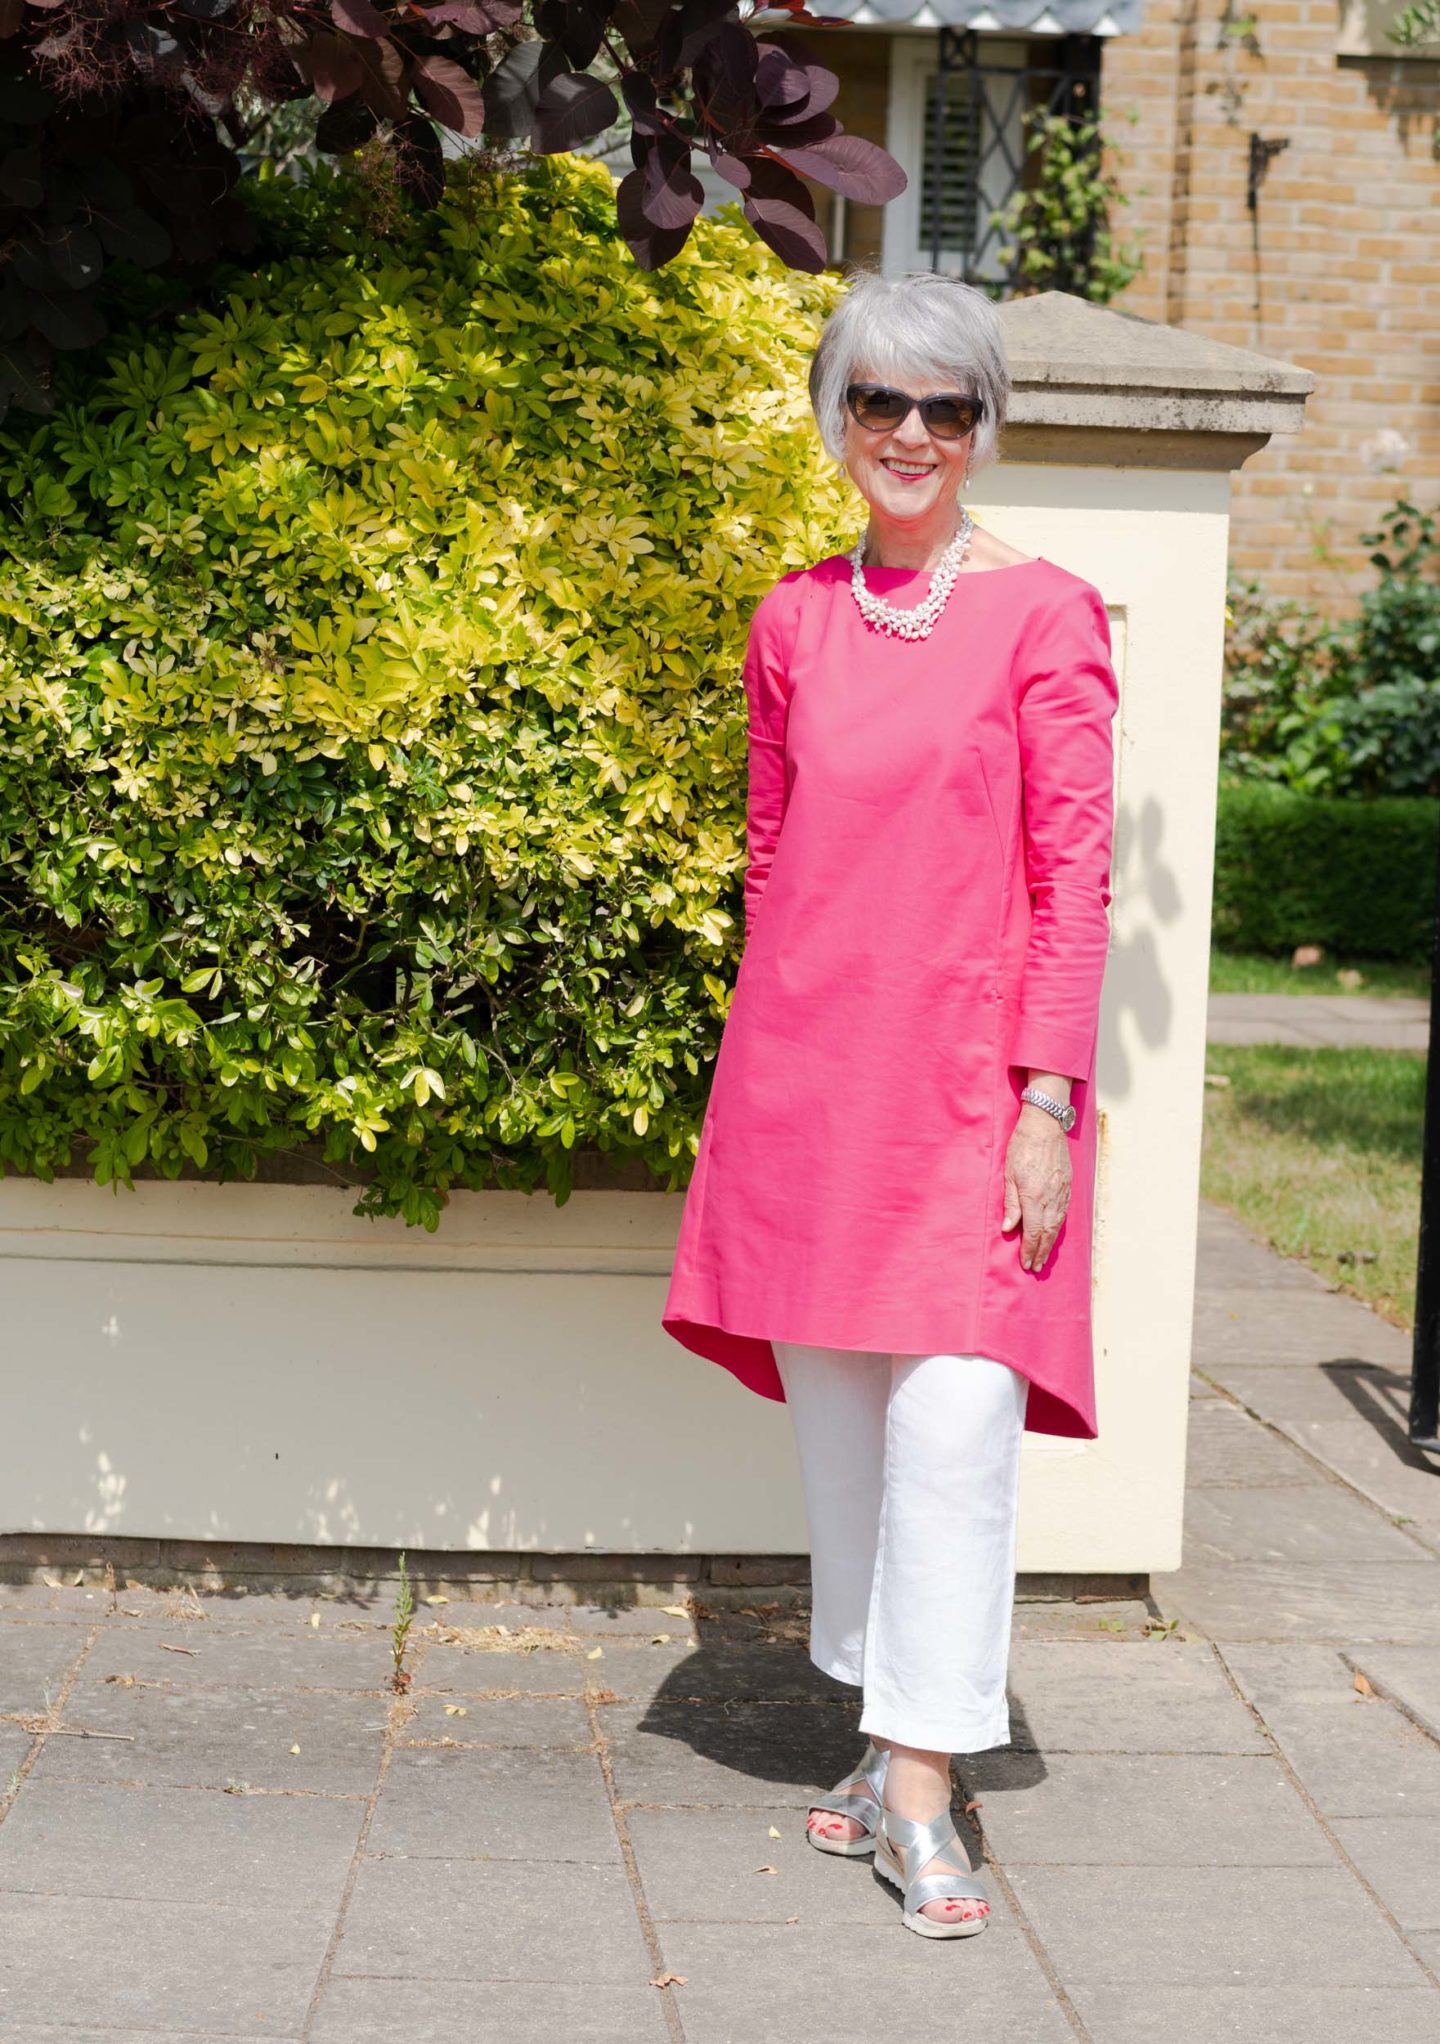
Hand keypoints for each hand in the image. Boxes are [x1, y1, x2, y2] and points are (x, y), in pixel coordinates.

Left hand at [1001, 1104, 1071, 1271]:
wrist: (1046, 1125)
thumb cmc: (1022, 1146)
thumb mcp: (1008, 1174)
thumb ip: (1010, 1204)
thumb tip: (1008, 1228)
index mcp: (1033, 1196)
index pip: (1032, 1231)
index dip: (1029, 1250)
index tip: (1026, 1263)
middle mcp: (1051, 1198)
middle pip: (1047, 1233)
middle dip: (1041, 1252)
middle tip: (1035, 1267)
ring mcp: (1062, 1192)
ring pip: (1057, 1225)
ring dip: (1050, 1244)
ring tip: (1044, 1257)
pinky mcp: (1068, 1186)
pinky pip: (1063, 1214)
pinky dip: (1058, 1228)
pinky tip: (1053, 1234)